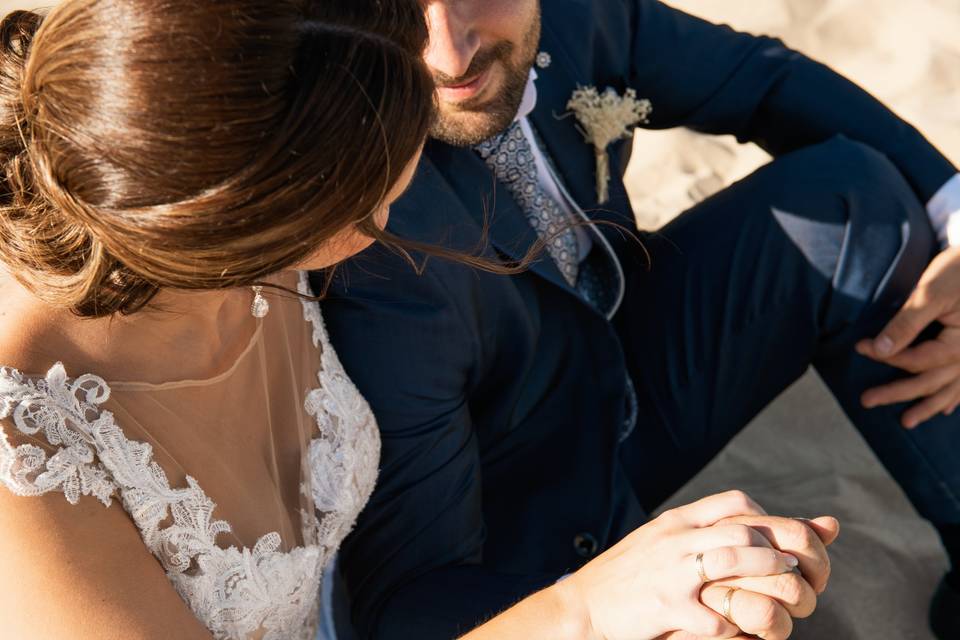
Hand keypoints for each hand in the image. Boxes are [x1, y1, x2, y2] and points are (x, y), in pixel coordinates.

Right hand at [555, 491, 799, 639]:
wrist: (584, 605)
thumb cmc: (627, 575)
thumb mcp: (660, 541)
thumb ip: (699, 532)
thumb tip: (745, 533)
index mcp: (676, 521)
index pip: (733, 502)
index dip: (767, 518)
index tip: (779, 542)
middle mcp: (676, 539)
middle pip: (744, 530)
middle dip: (779, 550)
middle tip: (797, 570)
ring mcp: (672, 572)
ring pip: (736, 560)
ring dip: (769, 577)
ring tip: (787, 595)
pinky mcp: (668, 608)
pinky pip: (718, 615)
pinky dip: (739, 626)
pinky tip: (748, 632)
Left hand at [857, 246, 959, 427]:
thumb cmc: (958, 272)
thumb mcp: (930, 293)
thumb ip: (906, 322)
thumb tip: (879, 348)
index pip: (916, 359)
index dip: (886, 357)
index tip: (859, 348)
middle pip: (930, 381)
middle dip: (897, 393)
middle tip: (866, 401)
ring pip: (950, 389)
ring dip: (927, 405)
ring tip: (906, 422)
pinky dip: (952, 397)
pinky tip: (942, 409)